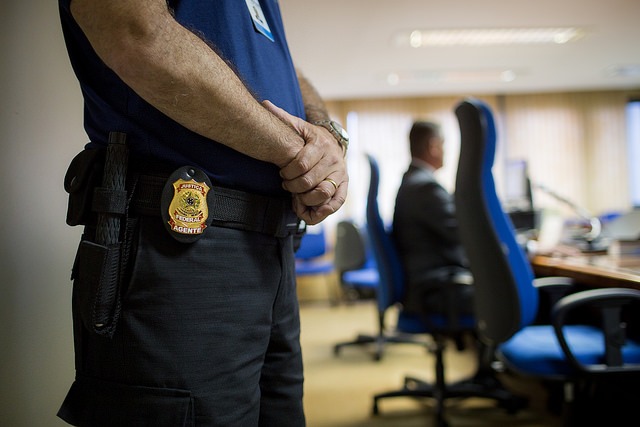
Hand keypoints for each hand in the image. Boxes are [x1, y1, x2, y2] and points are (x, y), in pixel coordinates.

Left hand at [263, 100, 347, 223]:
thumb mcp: (298, 126)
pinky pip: (337, 202)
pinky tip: (309, 214)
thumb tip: (265, 104)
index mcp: (321, 144)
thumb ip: (283, 118)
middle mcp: (333, 159)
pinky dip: (322, 211)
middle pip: (310, 181)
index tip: (282, 175)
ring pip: (323, 193)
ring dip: (306, 199)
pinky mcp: (345, 185)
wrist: (334, 142)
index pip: (301, 164)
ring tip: (296, 198)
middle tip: (287, 186)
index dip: (288, 173)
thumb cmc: (311, 137)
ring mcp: (340, 173)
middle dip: (294, 187)